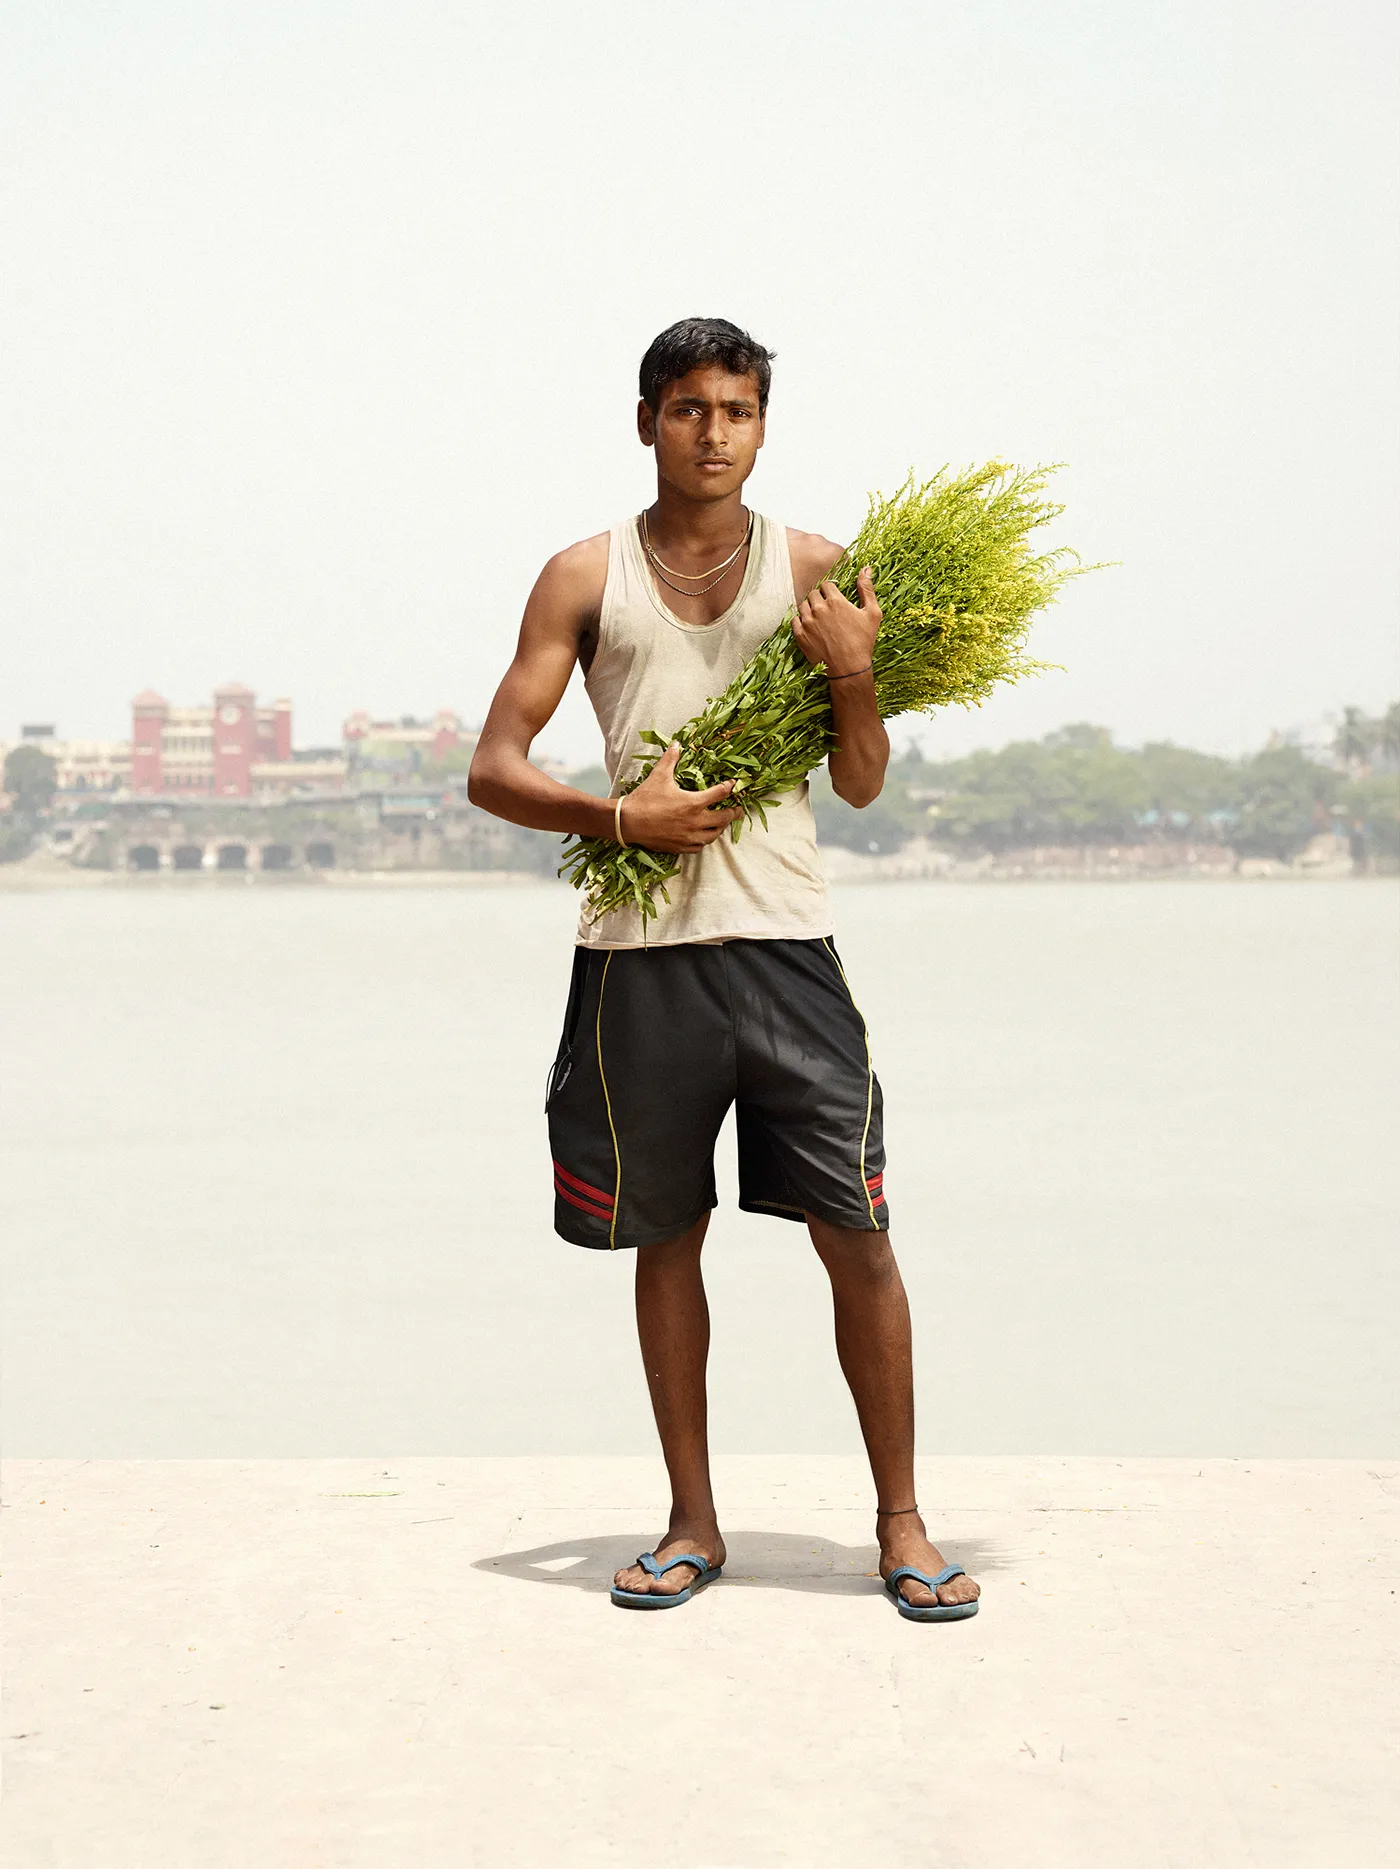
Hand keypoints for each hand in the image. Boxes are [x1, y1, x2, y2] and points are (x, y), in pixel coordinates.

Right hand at [619, 742, 744, 853]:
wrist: (627, 823)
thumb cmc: (644, 799)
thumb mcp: (659, 775)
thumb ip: (671, 759)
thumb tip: (677, 744)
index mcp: (693, 803)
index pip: (720, 794)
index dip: (730, 787)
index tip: (734, 785)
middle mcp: (695, 822)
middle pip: (723, 819)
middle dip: (733, 813)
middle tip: (738, 809)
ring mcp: (688, 837)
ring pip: (713, 836)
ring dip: (720, 828)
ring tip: (721, 823)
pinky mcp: (680, 847)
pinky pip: (699, 847)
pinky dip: (704, 841)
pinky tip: (703, 836)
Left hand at [792, 565, 880, 676]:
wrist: (849, 669)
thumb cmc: (863, 642)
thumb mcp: (872, 613)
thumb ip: (867, 589)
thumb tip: (866, 568)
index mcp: (836, 601)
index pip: (826, 584)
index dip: (831, 590)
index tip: (834, 598)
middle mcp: (819, 609)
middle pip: (813, 593)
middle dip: (820, 598)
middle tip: (827, 609)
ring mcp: (807, 622)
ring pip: (803, 605)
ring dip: (810, 608)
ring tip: (819, 619)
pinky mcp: (800, 635)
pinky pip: (794, 620)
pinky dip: (800, 621)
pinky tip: (810, 627)